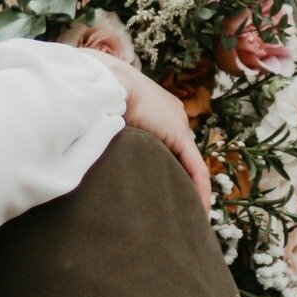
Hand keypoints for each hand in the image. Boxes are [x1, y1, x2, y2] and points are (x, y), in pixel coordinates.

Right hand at [95, 57, 211, 212]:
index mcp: (157, 108)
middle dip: (183, 179)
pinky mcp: (179, 135)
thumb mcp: (109, 117)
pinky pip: (195, 167)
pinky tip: (200, 209)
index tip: (164, 187)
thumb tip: (97, 149)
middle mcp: (173, 114)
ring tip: (191, 213)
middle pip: (182, 154)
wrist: (105, 82)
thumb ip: (113, 133)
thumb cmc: (98, 97)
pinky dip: (199, 189)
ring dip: (192, 189)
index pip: (170, 143)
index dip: (169, 165)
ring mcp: (179, 123)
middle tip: (181, 206)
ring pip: (191, 163)